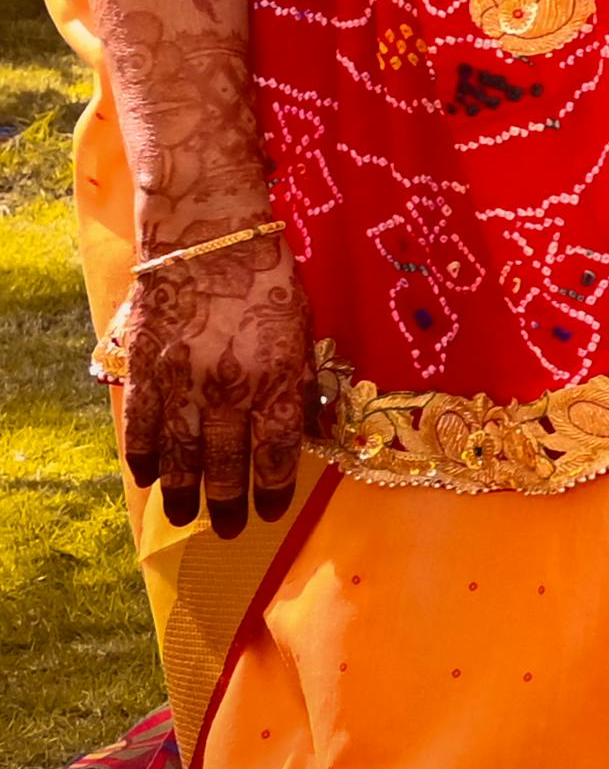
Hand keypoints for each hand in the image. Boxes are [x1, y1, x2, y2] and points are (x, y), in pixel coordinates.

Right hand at [113, 219, 313, 533]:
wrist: (209, 238)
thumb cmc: (269, 280)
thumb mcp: (304, 332)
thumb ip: (301, 383)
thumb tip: (306, 430)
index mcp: (277, 380)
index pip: (276, 454)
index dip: (273, 489)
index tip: (271, 510)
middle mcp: (228, 390)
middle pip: (224, 464)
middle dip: (227, 503)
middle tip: (229, 530)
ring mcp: (181, 382)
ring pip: (179, 454)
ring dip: (181, 491)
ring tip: (182, 518)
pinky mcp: (145, 369)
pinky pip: (141, 424)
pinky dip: (142, 454)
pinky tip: (146, 476)